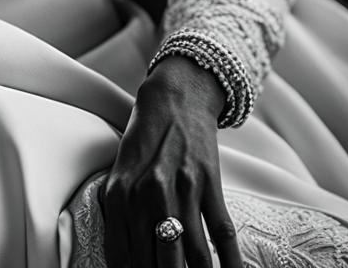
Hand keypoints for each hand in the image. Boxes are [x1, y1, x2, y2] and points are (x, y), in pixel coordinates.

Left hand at [99, 55, 241, 266]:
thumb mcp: (119, 172)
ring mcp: (182, 190)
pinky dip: (230, 262)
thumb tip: (120, 261)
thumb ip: (117, 213)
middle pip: (160, 262)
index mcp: (121, 194)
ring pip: (194, 255)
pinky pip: (222, 232)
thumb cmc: (143, 138)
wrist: (174, 96)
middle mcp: (149, 195)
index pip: (124, 257)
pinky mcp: (210, 183)